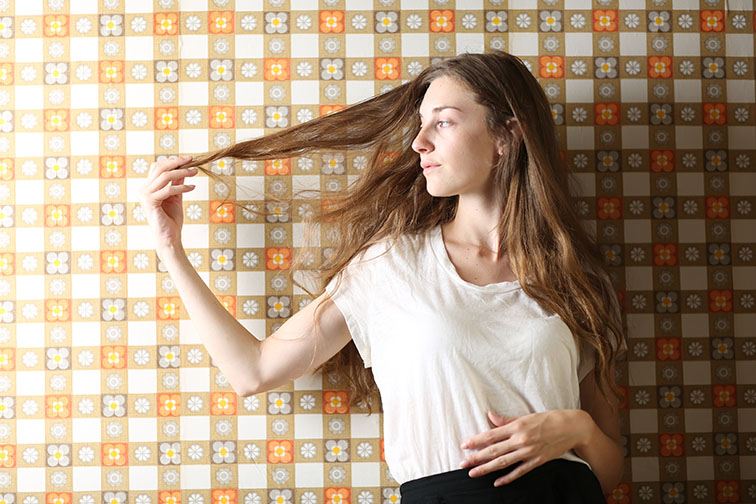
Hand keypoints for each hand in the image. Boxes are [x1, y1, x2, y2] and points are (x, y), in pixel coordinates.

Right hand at [138, 155, 198, 252]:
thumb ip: (177, 183)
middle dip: (177, 162)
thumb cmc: (171, 219)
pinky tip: (192, 188)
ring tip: (195, 172)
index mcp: (147, 188)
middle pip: (160, 168)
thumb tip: (184, 168)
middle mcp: (143, 189)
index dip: (172, 161)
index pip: (157, 168)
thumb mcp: (176, 197)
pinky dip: (182, 187)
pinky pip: (168, 189)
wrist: (169, 237)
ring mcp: (145, 195)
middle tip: (192, 160)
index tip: (188, 160)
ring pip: (165, 176)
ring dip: (182, 172)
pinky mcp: (150, 201)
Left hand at [458, 410, 588, 486]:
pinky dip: (508, 478)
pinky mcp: (538, 461)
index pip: (491, 434)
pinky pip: (520, 472)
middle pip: (494, 450)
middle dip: (476, 457)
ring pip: (503, 462)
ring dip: (486, 469)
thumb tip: (489, 416)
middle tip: (462, 463)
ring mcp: (529, 452)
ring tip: (473, 473)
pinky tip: (497, 482)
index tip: (464, 445)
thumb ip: (506, 419)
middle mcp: (521, 439)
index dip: (476, 441)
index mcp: (517, 426)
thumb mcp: (526, 416)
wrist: (572, 427)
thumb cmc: (548, 419)